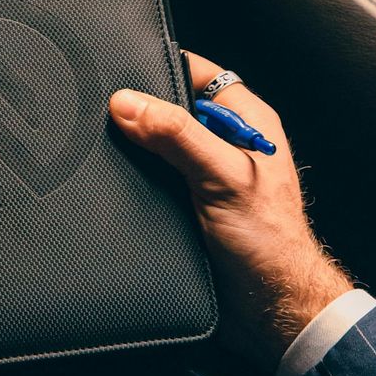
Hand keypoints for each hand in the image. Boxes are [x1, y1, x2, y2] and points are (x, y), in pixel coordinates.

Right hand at [109, 52, 351, 370]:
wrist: (269, 307)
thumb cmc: (269, 243)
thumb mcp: (223, 177)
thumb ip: (178, 136)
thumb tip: (128, 103)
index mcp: (247, 122)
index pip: (199, 74)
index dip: (162, 67)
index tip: (123, 72)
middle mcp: (225, 145)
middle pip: (170, 110)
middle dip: (140, 112)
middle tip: (106, 114)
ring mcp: (203, 177)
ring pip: (156, 148)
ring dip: (134, 152)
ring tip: (106, 149)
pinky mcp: (186, 207)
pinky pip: (150, 182)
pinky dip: (132, 183)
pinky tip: (115, 185)